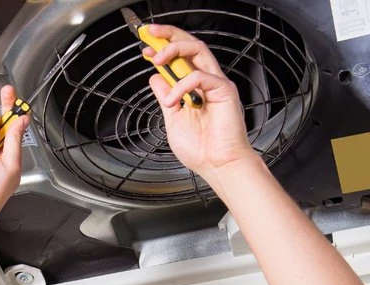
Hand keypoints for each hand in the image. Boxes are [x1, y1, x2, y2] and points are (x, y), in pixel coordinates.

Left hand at [142, 25, 257, 178]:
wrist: (217, 166)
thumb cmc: (201, 149)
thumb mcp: (172, 119)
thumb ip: (165, 97)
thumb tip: (155, 78)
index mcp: (195, 87)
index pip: (181, 57)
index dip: (163, 47)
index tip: (145, 48)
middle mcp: (207, 81)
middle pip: (191, 45)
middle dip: (168, 35)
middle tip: (150, 34)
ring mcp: (217, 84)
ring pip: (198, 50)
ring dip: (174, 49)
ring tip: (156, 59)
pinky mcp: (224, 91)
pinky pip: (200, 77)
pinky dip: (181, 85)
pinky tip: (172, 101)